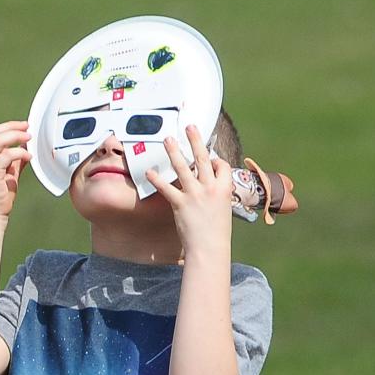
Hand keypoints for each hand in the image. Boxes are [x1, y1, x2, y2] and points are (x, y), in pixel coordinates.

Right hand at [0, 120, 30, 219]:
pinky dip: (20, 153)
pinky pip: (7, 155)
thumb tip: (26, 144)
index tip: (22, 127)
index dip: (8, 127)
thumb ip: (15, 159)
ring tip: (29, 139)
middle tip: (28, 128)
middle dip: (13, 127)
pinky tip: (28, 157)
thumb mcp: (8, 174)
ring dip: (16, 136)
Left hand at [146, 125, 232, 254]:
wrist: (209, 247)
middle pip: (203, 158)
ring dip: (175, 151)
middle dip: (196, 140)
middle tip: (189, 126)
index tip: (211, 159)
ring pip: (184, 167)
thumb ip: (215, 196)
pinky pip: (167, 188)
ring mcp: (195, 194)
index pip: (221, 165)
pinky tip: (149, 172)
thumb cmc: (216, 232)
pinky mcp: (180, 204)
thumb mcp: (222, 209)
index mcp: (225, 188)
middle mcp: (210, 187)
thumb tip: (207, 189)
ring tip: (168, 139)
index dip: (216, 160)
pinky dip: (157, 180)